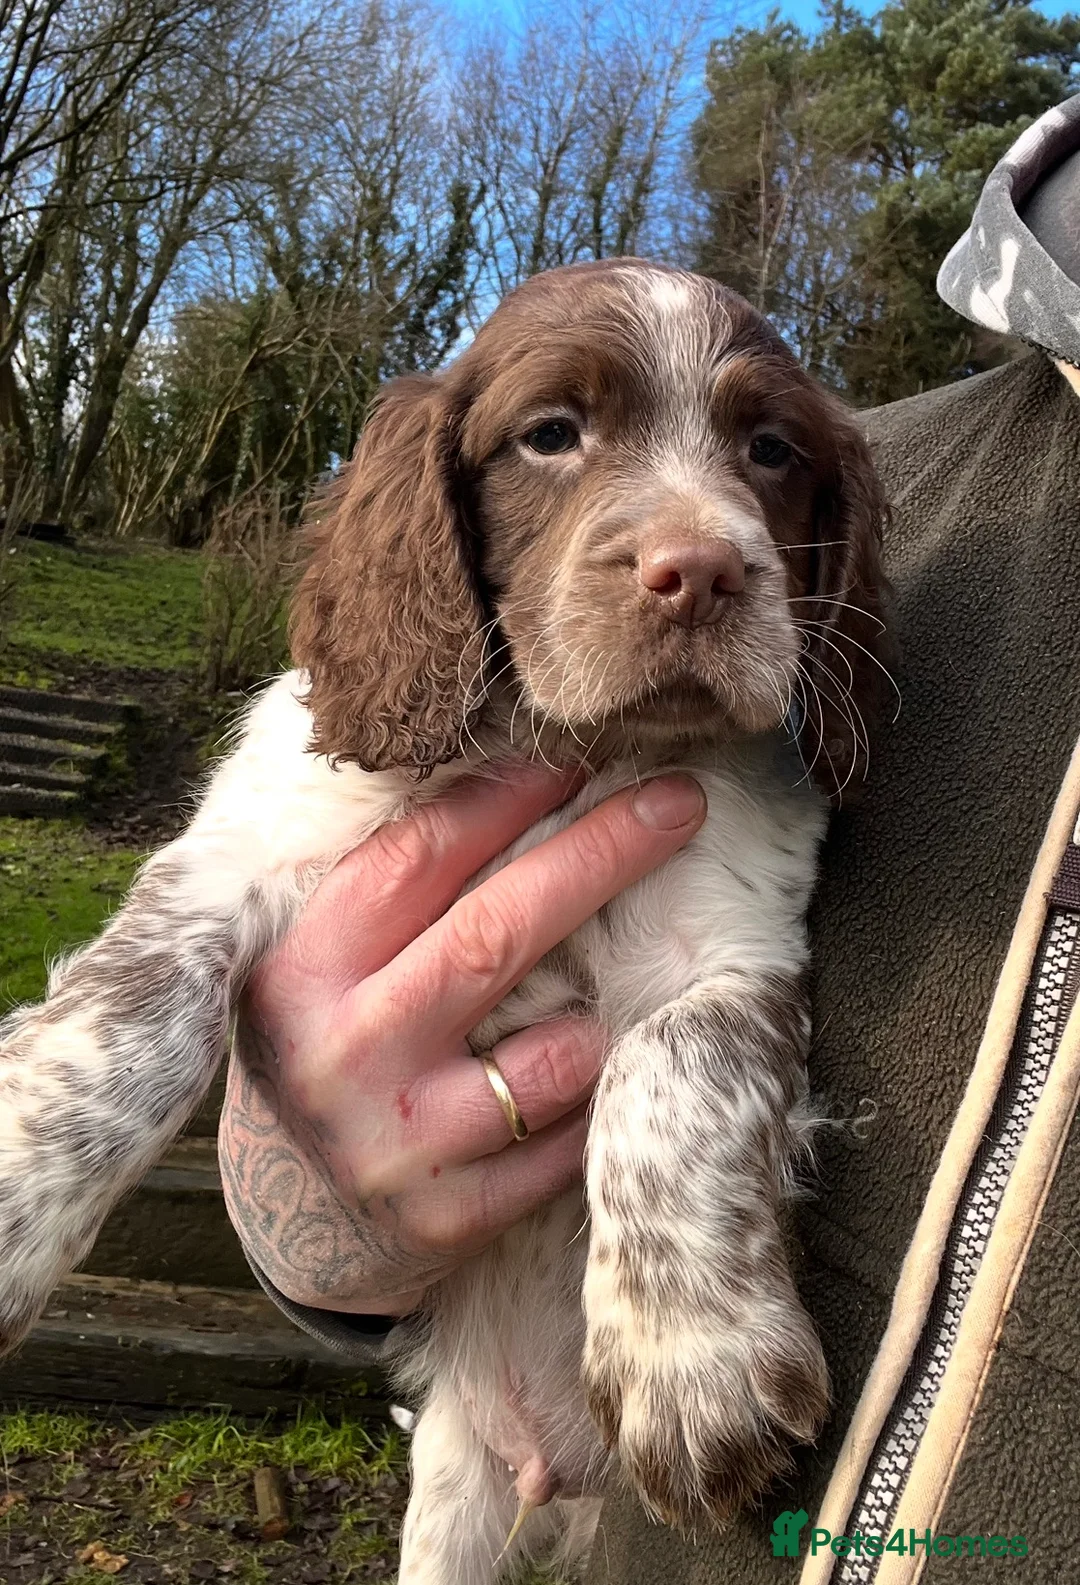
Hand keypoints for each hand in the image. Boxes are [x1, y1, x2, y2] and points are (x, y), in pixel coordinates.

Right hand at [218, 764, 705, 1315]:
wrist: (283, 1213)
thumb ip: (395, 892)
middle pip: (495, 935)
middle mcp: (340, 1054)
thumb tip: (517, 771)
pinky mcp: (448, 1217)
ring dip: (593, 1019)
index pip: (415, 860)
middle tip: (677, 803)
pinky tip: (582, 1084)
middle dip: (598, 856)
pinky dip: (591, 1103)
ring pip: (551, 1058)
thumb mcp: (322, 966)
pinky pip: (567, 1144)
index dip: (507, 798)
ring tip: (590, 1008)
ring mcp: (395, 1144)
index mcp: (303, 971)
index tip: (579, 756)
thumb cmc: (326, 1048)